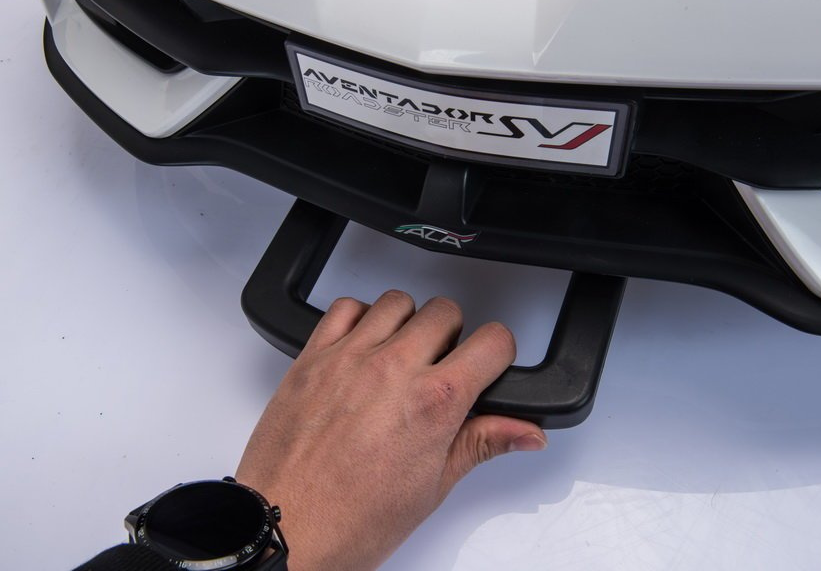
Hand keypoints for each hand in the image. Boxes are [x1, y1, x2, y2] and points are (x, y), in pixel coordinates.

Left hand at [236, 291, 547, 569]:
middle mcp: (393, 369)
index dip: (498, 351)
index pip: (492, 341)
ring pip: (398, 302)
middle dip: (453, 336)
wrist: (284, 528)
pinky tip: (363, 346)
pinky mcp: (313, 357)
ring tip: (402, 357)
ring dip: (407, 323)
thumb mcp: (433, 486)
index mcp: (432, 402)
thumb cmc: (351, 519)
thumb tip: (525, 433)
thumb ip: (483, 443)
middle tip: (442, 368)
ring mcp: (350, 358)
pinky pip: (345, 307)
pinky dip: (359, 318)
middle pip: (446, 311)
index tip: (488, 364)